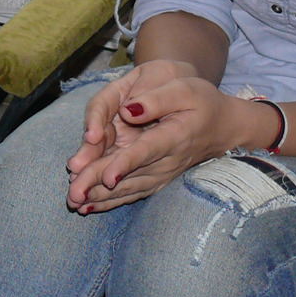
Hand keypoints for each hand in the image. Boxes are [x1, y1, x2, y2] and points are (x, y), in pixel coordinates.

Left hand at [64, 60, 257, 212]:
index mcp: (174, 135)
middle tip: (72, 194)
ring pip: (128, 188)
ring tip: (74, 202)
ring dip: (100, 197)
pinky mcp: (156, 179)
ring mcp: (161, 173)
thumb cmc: (201, 102)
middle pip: (129, 174)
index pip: (146, 150)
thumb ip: (157, 99)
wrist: (223, 127)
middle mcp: (167, 160)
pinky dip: (110, 202)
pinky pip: (131, 193)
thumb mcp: (185, 89)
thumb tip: (129, 109)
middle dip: (99, 184)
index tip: (107, 178)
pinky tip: (89, 207)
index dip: (126, 163)